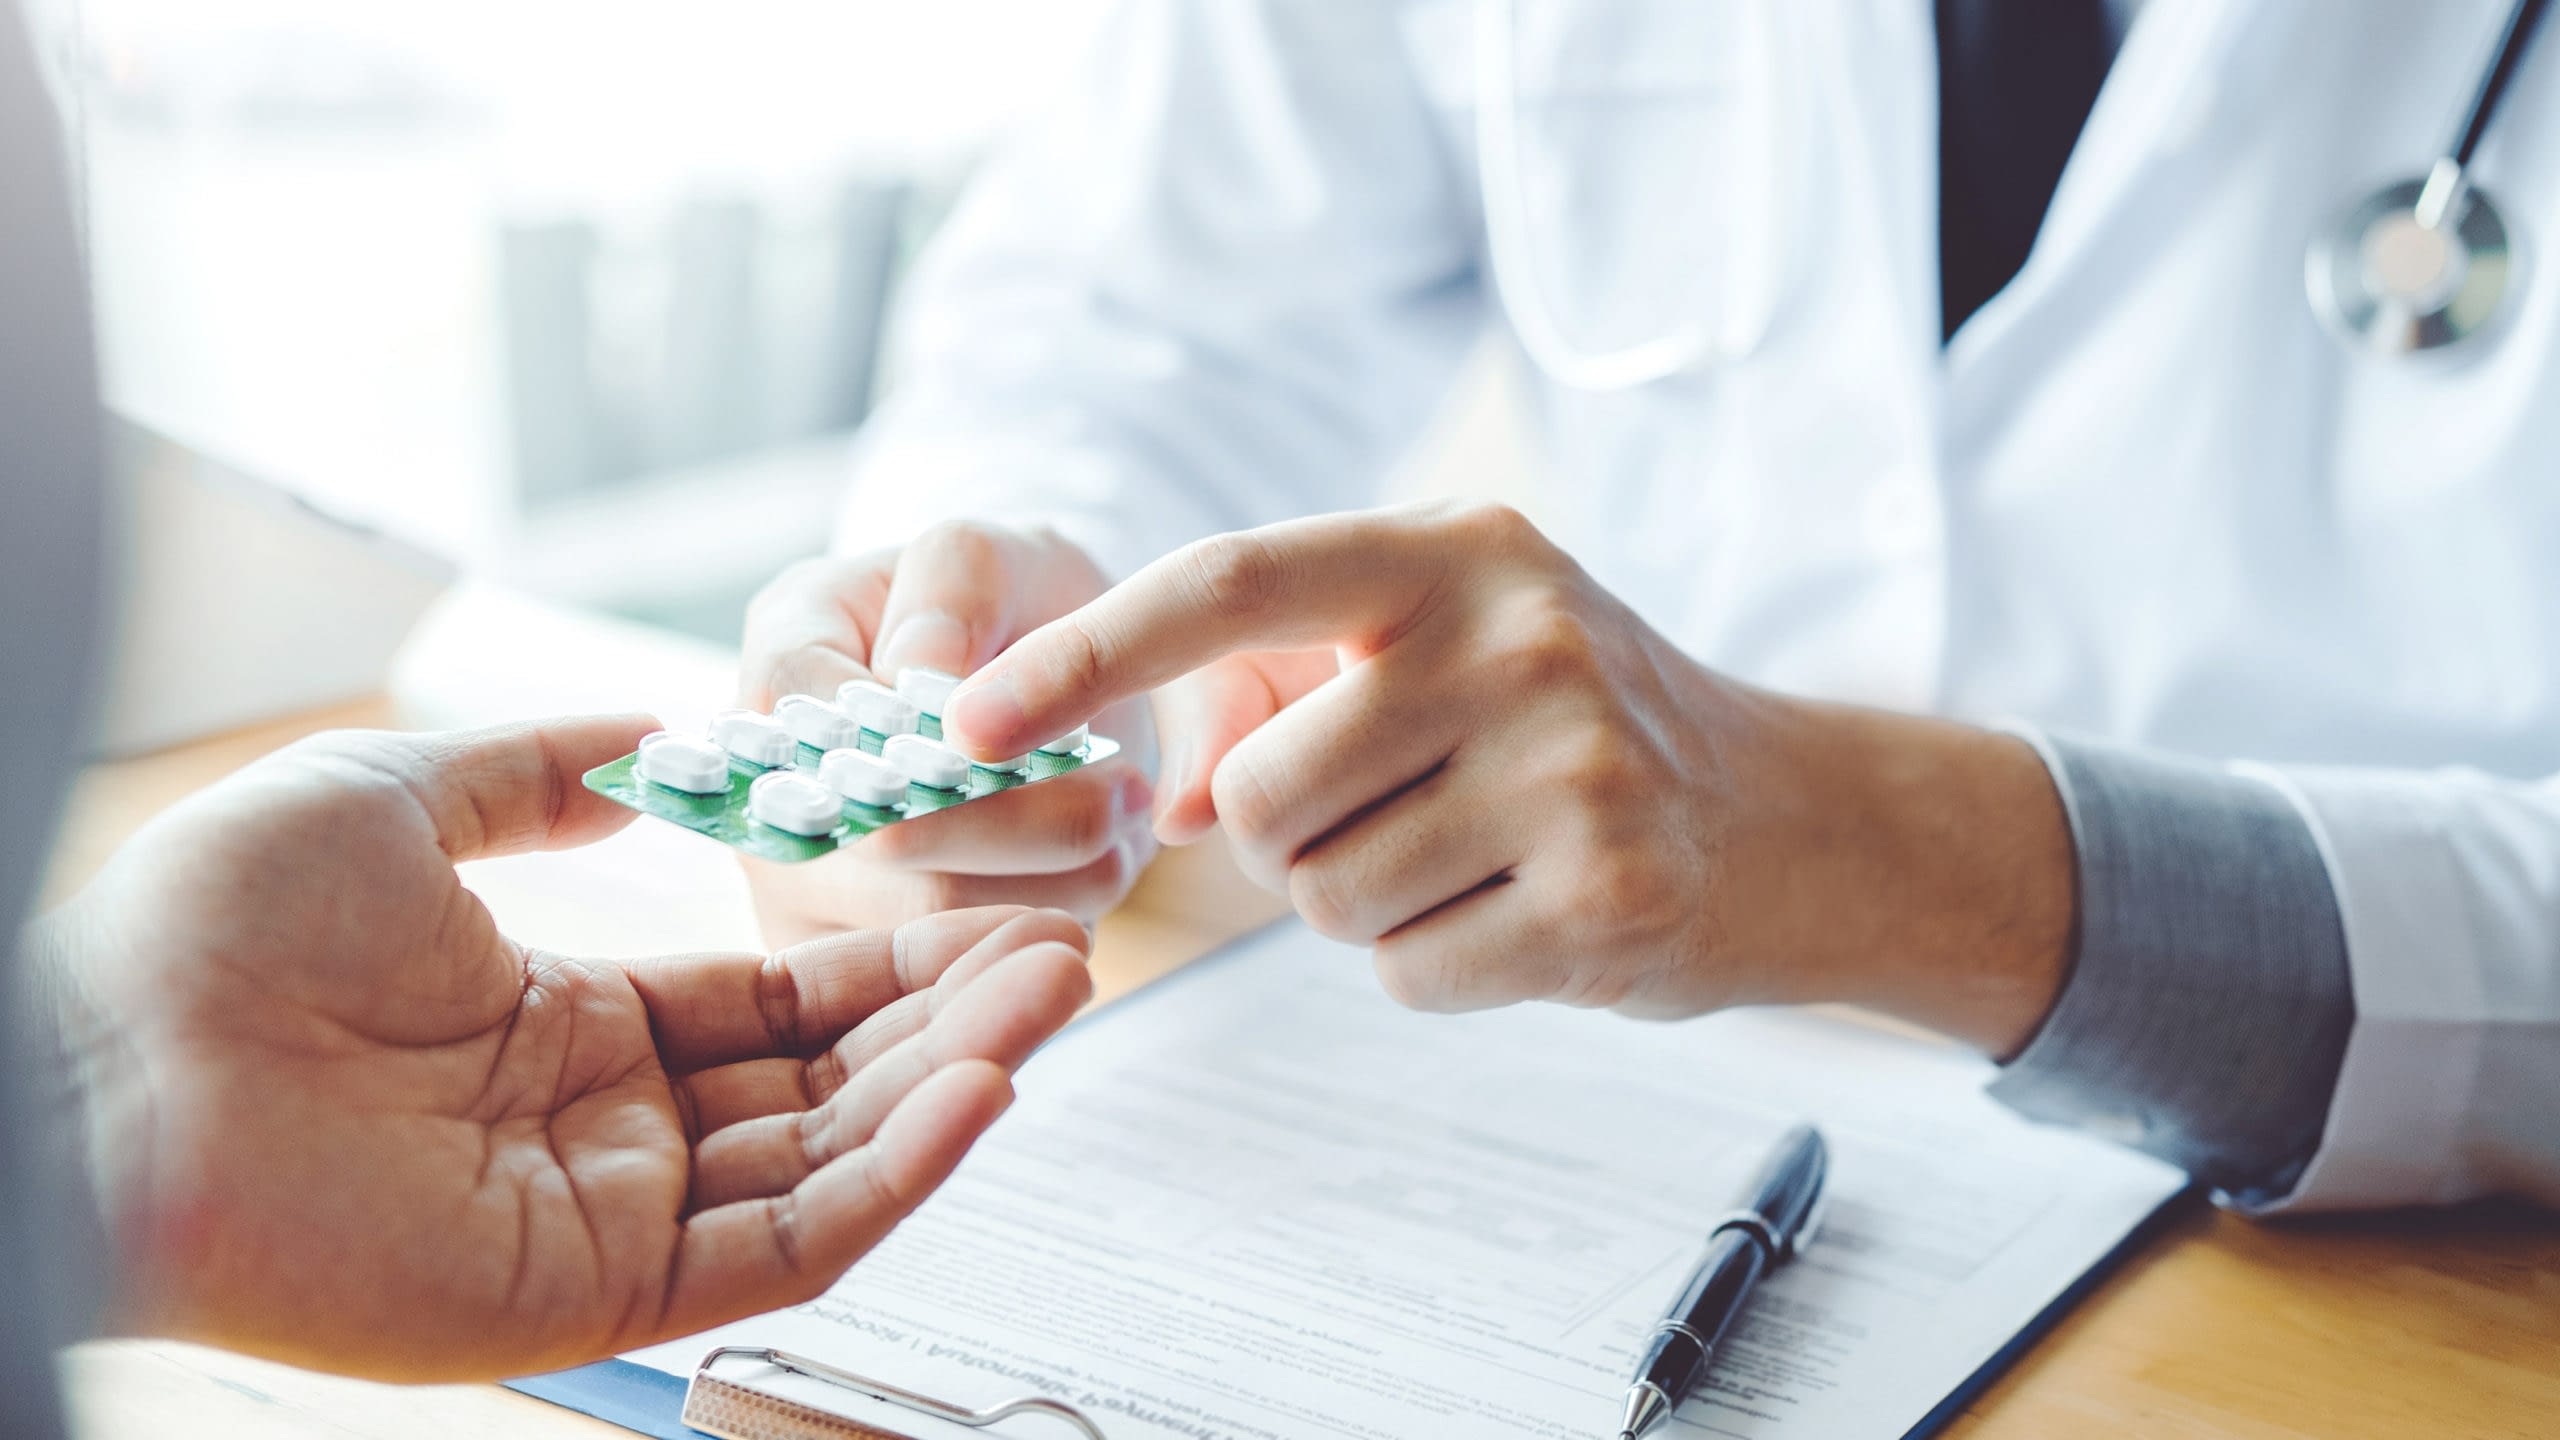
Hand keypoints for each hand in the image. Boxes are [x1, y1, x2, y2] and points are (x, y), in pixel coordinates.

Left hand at [30, 716, 1093, 1380]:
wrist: (96, 1060)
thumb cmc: (211, 928)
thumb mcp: (398, 798)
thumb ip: (540, 770)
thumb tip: (657, 735)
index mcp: (569, 1024)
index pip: (776, 1002)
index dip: (888, 960)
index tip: (989, 908)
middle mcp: (605, 1128)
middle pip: (828, 1082)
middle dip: (950, 1018)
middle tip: (1065, 950)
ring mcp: (605, 1216)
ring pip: (828, 1161)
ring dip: (950, 1084)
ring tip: (1053, 996)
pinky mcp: (592, 1295)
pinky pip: (781, 1243)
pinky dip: (892, 1178)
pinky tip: (976, 1094)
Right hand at [737, 522, 1156, 943]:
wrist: (1036, 678)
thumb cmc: (1002, 604)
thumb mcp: (987, 553)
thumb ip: (951, 588)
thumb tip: (918, 675)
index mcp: (780, 667)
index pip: (814, 710)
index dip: (919, 734)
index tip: (1017, 734)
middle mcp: (770, 791)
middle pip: (884, 843)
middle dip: (1015, 822)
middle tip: (1119, 794)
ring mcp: (813, 890)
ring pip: (938, 918)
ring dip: (1052, 877)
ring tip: (1120, 824)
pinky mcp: (874, 958)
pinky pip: (966, 966)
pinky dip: (1050, 921)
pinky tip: (1095, 874)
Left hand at [940, 502, 2075, 1051]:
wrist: (1794, 821)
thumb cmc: (1579, 727)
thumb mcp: (1446, 653)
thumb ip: (1288, 694)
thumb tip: (1156, 802)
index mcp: (1459, 550)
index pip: (1230, 581)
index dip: (1084, 654)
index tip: (964, 721)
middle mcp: (1518, 637)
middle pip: (1260, 797)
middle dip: (1286, 841)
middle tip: (1396, 818)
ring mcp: (1572, 768)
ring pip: (1323, 899)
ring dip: (1366, 905)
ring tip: (1477, 856)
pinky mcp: (1605, 897)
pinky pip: (1405, 975)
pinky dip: (1437, 967)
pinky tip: (1525, 913)